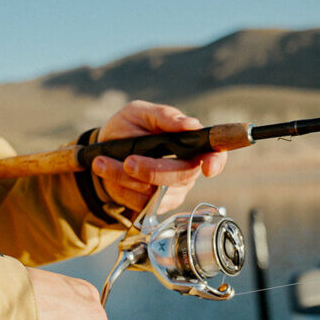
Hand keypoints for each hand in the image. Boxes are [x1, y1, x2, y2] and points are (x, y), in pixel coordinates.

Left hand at [91, 101, 227, 213]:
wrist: (103, 150)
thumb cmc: (128, 127)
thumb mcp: (140, 113)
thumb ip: (164, 116)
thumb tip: (190, 124)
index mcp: (191, 143)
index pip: (215, 154)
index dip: (216, 162)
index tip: (208, 168)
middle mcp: (187, 169)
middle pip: (182, 177)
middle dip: (153, 170)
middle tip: (128, 160)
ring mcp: (173, 191)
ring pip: (157, 192)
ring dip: (126, 178)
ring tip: (103, 161)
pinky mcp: (155, 206)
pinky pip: (141, 204)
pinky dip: (120, 187)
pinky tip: (108, 171)